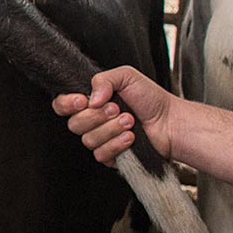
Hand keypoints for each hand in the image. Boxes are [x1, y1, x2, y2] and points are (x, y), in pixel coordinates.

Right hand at [52, 66, 174, 165]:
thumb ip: (103, 80)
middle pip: (74, 124)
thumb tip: (90, 99)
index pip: (61, 104)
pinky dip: (116, 145)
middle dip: (97, 117)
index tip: (82, 101)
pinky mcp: (110, 155)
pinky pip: (100, 154)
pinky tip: (131, 138)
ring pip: (88, 140)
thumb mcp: (127, 76)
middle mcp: (92, 120)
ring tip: (130, 122)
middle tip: (117, 109)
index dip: (66, 104)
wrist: (171, 123)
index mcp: (91, 101)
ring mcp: (100, 139)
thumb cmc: (151, 99)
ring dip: (111, 130)